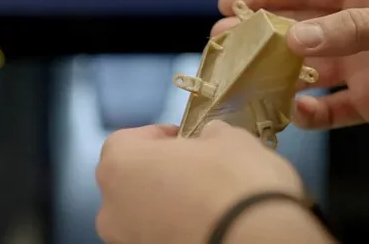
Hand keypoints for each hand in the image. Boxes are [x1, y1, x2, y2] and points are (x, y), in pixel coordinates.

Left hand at [95, 121, 331, 243]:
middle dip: (160, 172)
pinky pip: (158, 237)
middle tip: (196, 168)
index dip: (159, 136)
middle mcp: (112, 206)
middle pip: (131, 180)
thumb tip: (211, 136)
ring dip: (168, 205)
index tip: (183, 137)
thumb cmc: (236, 185)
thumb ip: (210, 134)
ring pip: (142, 214)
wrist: (256, 242)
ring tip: (206, 201)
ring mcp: (128, 240)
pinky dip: (177, 229)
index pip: (127, 140)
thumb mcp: (230, 139)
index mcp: (120, 163)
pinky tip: (207, 224)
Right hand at [215, 0, 368, 136]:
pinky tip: (297, 115)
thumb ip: (354, 28)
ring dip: (277, 76)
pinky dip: (311, 114)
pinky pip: (332, 108)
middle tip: (223, 45)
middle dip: (258, 35)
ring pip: (306, 69)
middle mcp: (358, 27)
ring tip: (248, 83)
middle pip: (296, 28)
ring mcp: (364, 65)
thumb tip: (295, 38)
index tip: (228, 3)